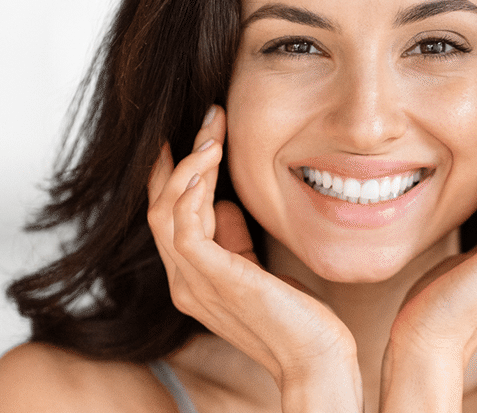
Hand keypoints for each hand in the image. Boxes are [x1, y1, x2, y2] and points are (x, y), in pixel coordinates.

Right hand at [147, 106, 360, 406]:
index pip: (167, 215)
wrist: (316, 359)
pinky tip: (209, 163)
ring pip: (166, 210)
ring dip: (188, 164)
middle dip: (181, 156)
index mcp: (192, 278)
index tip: (194, 133)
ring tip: (213, 132)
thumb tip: (221, 203)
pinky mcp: (210, 280)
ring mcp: (192, 283)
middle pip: (159, 205)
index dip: (174, 172)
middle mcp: (183, 281)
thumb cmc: (296, 316)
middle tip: (210, 118)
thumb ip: (233, 239)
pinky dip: (190, 190)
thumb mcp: (257, 267)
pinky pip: (183, 226)